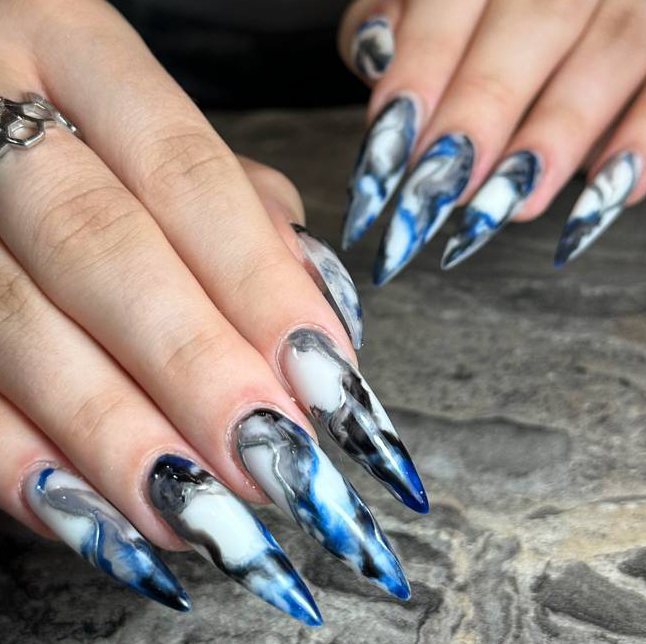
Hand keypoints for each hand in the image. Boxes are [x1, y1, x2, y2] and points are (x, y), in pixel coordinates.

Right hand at [0, 0, 427, 623]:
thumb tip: (315, 308)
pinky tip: (101, 519)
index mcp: (74, 55)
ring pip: (17, 329)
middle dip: (193, 367)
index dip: (262, 284)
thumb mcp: (157, 133)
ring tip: (199, 511)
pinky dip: (22, 464)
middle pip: (102, 250)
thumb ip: (240, 208)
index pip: (188, 174)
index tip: (327, 379)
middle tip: (271, 459)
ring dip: (115, 435)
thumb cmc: (87, 134)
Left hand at [339, 0, 645, 281]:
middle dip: (481, 114)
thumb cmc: (483, 4)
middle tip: (438, 194)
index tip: (386, 155)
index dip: (420, 73)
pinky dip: (640, 143)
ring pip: (612, 53)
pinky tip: (604, 197)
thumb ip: (399, 15)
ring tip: (507, 208)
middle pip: (535, 22)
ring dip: (556, 139)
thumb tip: (377, 57)